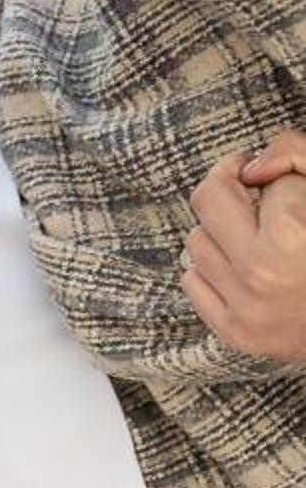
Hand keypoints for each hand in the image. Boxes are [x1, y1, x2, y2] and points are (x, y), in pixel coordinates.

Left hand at [183, 136, 305, 362]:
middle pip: (208, 199)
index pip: (273, 181)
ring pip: (196, 240)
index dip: (291, 182)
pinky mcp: (235, 332)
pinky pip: (193, 280)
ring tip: (258, 235)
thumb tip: (251, 167)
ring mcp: (246, 307)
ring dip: (222, 230)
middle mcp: (261, 273)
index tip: (299, 194)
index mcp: (293, 235)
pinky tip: (247, 267)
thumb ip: (298, 156)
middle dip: (233, 186)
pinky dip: (213, 267)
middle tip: (255, 189)